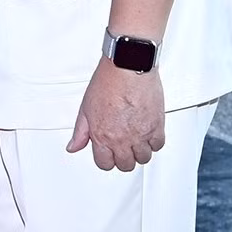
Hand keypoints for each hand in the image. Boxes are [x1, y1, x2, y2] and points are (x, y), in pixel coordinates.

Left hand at [65, 57, 165, 171]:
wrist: (127, 66)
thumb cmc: (108, 81)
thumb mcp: (85, 108)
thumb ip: (80, 132)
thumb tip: (73, 146)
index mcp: (102, 136)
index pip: (105, 164)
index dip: (106, 159)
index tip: (108, 153)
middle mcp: (122, 139)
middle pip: (125, 165)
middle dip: (123, 157)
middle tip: (122, 146)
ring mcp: (140, 134)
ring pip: (143, 158)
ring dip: (139, 151)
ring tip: (135, 139)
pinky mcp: (156, 126)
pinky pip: (158, 145)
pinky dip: (153, 142)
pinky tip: (147, 133)